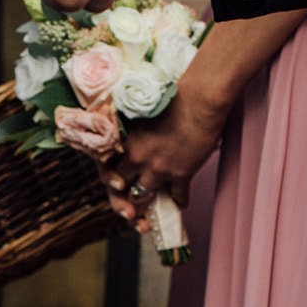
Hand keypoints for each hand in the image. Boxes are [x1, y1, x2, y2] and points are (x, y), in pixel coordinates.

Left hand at [100, 80, 228, 227]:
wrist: (200, 101)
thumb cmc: (173, 99)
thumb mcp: (142, 114)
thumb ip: (131, 132)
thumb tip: (128, 145)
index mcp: (124, 141)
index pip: (106, 168)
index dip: (110, 180)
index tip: (117, 184)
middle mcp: (136, 158)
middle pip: (121, 188)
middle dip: (123, 197)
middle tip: (129, 204)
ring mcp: (158, 169)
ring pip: (143, 196)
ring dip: (146, 203)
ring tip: (150, 206)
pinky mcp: (180, 175)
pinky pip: (177, 197)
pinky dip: (179, 202)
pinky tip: (179, 203)